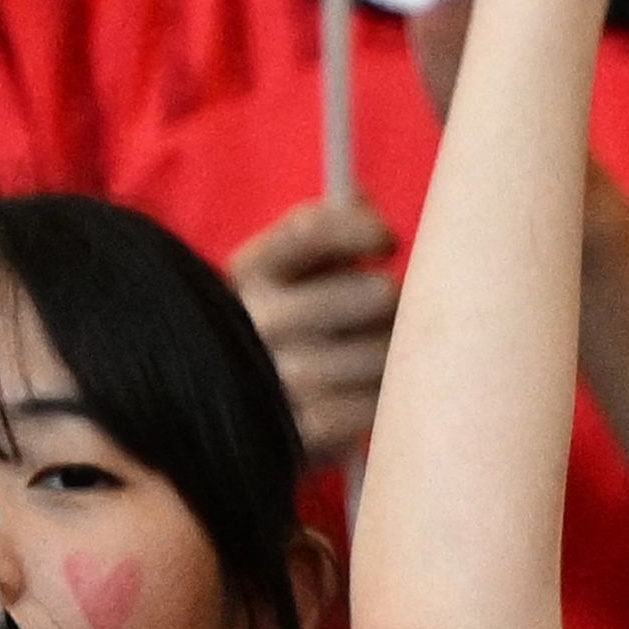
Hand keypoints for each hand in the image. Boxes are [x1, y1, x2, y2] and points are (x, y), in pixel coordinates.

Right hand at [231, 197, 402, 462]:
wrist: (231, 420)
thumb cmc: (285, 329)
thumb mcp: (287, 274)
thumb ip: (325, 229)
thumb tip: (361, 198)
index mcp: (251, 271)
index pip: (312, 228)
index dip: (363, 228)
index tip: (386, 243)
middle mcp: (260, 320)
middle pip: (380, 294)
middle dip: (393, 307)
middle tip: (379, 321)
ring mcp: (282, 377)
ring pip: (391, 352)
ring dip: (397, 358)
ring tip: (371, 363)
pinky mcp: (307, 430)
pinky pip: (383, 403)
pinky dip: (386, 402)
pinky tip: (365, 398)